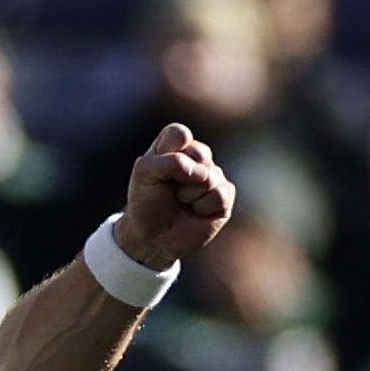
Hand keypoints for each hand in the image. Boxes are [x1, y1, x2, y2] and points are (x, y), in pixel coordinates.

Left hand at [118, 123, 233, 268]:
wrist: (153, 237)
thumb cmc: (147, 202)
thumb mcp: (144, 174)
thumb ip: (168, 161)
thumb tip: (202, 170)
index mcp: (175, 145)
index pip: (179, 133)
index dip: (168, 152)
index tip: (156, 169)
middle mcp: (198, 156)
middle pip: (198, 153)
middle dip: (178, 176)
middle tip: (169, 189)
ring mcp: (214, 174)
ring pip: (207, 177)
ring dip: (187, 195)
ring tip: (181, 201)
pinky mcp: (225, 195)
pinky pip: (218, 195)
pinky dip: (201, 207)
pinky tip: (195, 211)